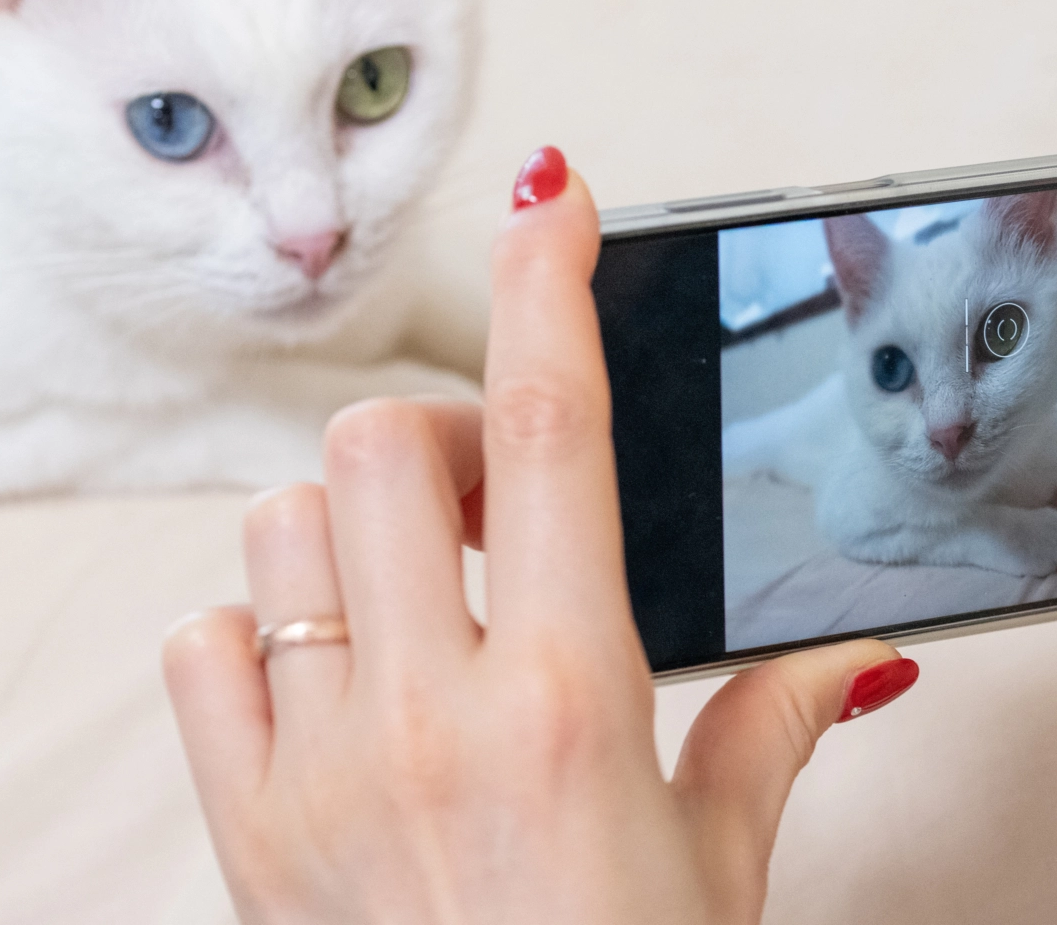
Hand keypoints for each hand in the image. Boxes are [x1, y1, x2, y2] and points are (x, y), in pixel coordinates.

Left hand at [162, 148, 917, 924]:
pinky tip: (329, 687)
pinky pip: (203, 647)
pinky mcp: (241, 829)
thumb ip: (771, 731)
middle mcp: (428, 715)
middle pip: (388, 443)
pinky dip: (257, 634)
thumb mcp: (719, 863)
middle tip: (496, 504)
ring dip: (352, 532)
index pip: (560, 433)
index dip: (550, 286)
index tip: (553, 199)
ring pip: (285, 526)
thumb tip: (852, 660)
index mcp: (569, 701)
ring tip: (415, 603)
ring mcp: (317, 769)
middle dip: (445, 439)